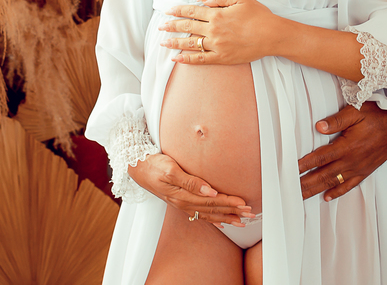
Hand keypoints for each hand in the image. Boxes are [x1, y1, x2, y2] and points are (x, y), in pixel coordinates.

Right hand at [128, 152, 255, 225]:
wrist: (137, 168)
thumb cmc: (153, 165)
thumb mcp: (170, 169)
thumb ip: (189, 180)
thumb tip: (209, 189)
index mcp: (183, 195)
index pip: (211, 200)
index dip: (228, 202)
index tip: (243, 203)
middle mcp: (184, 203)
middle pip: (212, 209)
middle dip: (232, 211)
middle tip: (249, 213)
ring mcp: (182, 204)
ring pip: (208, 214)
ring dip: (226, 217)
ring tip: (241, 220)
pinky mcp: (180, 202)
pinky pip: (199, 214)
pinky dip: (212, 219)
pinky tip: (221, 222)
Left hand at [161, 0, 284, 65]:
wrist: (272, 35)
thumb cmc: (259, 15)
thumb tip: (201, 0)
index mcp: (217, 14)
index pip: (192, 12)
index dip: (178, 11)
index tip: (168, 11)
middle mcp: (214, 30)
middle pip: (187, 27)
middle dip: (172, 26)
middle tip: (161, 26)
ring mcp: (217, 46)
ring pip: (190, 44)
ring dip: (175, 42)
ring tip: (163, 42)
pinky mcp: (222, 58)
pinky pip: (201, 60)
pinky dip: (187, 59)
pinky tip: (177, 58)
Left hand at [298, 102, 386, 200]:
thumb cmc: (378, 116)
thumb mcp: (357, 111)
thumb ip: (337, 120)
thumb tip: (318, 127)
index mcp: (346, 146)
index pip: (319, 158)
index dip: (303, 165)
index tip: (290, 171)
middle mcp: (351, 161)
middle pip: (323, 175)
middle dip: (305, 184)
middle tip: (289, 191)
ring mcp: (358, 168)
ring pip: (333, 183)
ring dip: (316, 190)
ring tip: (301, 197)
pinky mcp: (365, 171)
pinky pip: (349, 186)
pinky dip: (337, 192)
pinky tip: (327, 197)